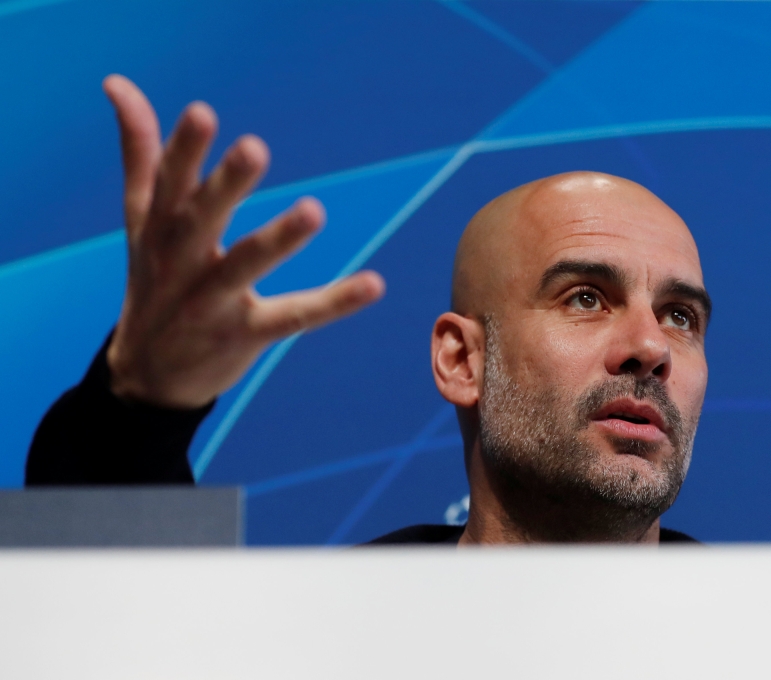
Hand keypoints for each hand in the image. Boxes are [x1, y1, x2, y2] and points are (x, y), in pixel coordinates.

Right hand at [102, 75, 384, 408]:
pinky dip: (333, 303)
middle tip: (255, 149)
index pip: (169, 183)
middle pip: (201, 220)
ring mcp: (211, 302)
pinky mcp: (244, 335)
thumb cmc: (153, 280)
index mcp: (158, 228)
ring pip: (245, 267)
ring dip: (278, 240)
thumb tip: (118, 82)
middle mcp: (180, 262)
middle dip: (226, 186)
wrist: (146, 376)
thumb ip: (139, 153)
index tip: (203, 113)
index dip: (183, 150)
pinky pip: (292, 318)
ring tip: (314, 210)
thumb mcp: (141, 219)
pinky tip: (373, 284)